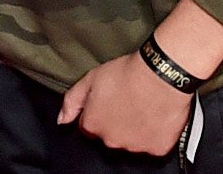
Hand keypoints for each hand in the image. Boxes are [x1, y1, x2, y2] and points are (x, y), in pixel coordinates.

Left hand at [59, 52, 194, 155]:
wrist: (161, 76)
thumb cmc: (127, 74)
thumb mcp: (90, 78)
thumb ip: (72, 101)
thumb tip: (62, 119)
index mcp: (94, 125)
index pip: (89, 127)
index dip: (98, 113)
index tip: (108, 102)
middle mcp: (112, 140)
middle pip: (111, 135)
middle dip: (116, 122)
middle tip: (127, 101)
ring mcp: (135, 146)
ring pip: (132, 140)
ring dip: (135, 128)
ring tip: (143, 106)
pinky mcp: (157, 148)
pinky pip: (154, 143)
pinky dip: (155, 133)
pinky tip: (157, 115)